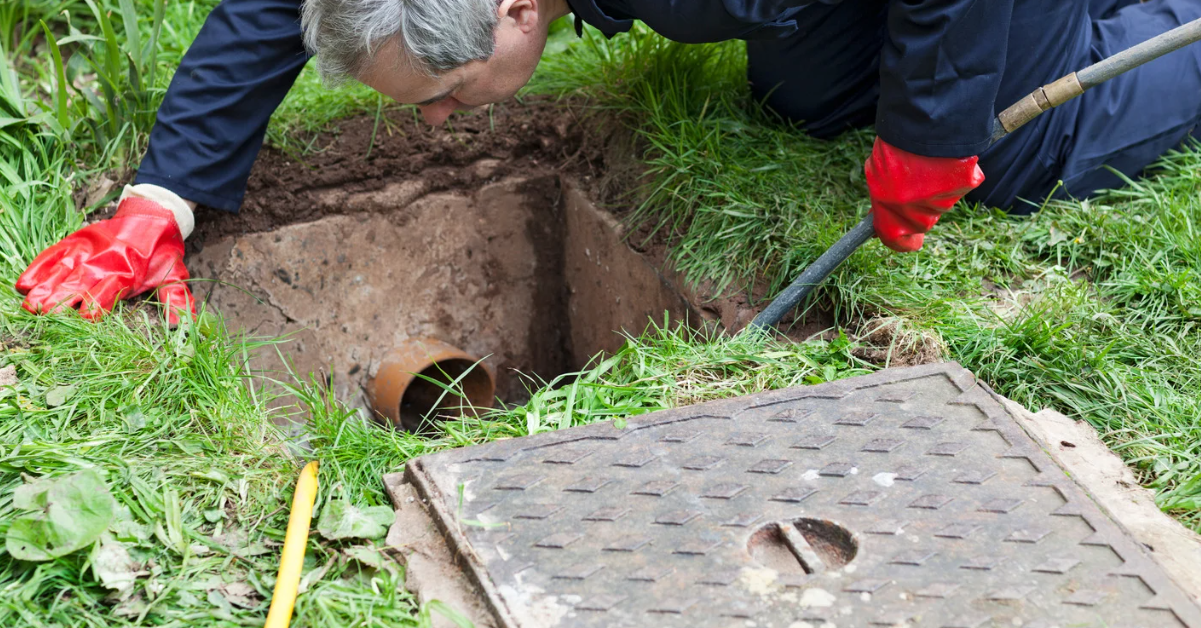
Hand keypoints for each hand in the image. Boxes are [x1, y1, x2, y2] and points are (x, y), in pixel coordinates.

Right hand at [16, 196, 194, 323]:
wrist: (152, 215)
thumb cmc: (161, 251)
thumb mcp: (173, 274)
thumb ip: (176, 300)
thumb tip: (180, 326)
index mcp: (128, 274)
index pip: (108, 293)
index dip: (96, 306)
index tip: (84, 318)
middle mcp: (104, 262)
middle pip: (79, 284)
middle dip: (61, 300)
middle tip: (42, 314)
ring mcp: (86, 250)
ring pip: (62, 271)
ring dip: (45, 288)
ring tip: (30, 304)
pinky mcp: (75, 241)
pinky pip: (54, 255)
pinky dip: (39, 267)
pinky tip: (25, 282)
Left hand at [864, 137, 984, 251]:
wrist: (921, 122)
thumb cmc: (894, 147)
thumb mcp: (876, 176)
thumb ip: (882, 198)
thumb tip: (883, 211)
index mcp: (891, 217)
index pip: (898, 242)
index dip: (900, 239)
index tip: (903, 235)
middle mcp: (919, 217)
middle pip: (919, 221)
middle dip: (915, 207)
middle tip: (911, 180)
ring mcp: (945, 203)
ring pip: (939, 203)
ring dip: (933, 188)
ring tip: (925, 162)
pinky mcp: (967, 185)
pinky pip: (959, 184)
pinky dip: (953, 173)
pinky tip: (944, 157)